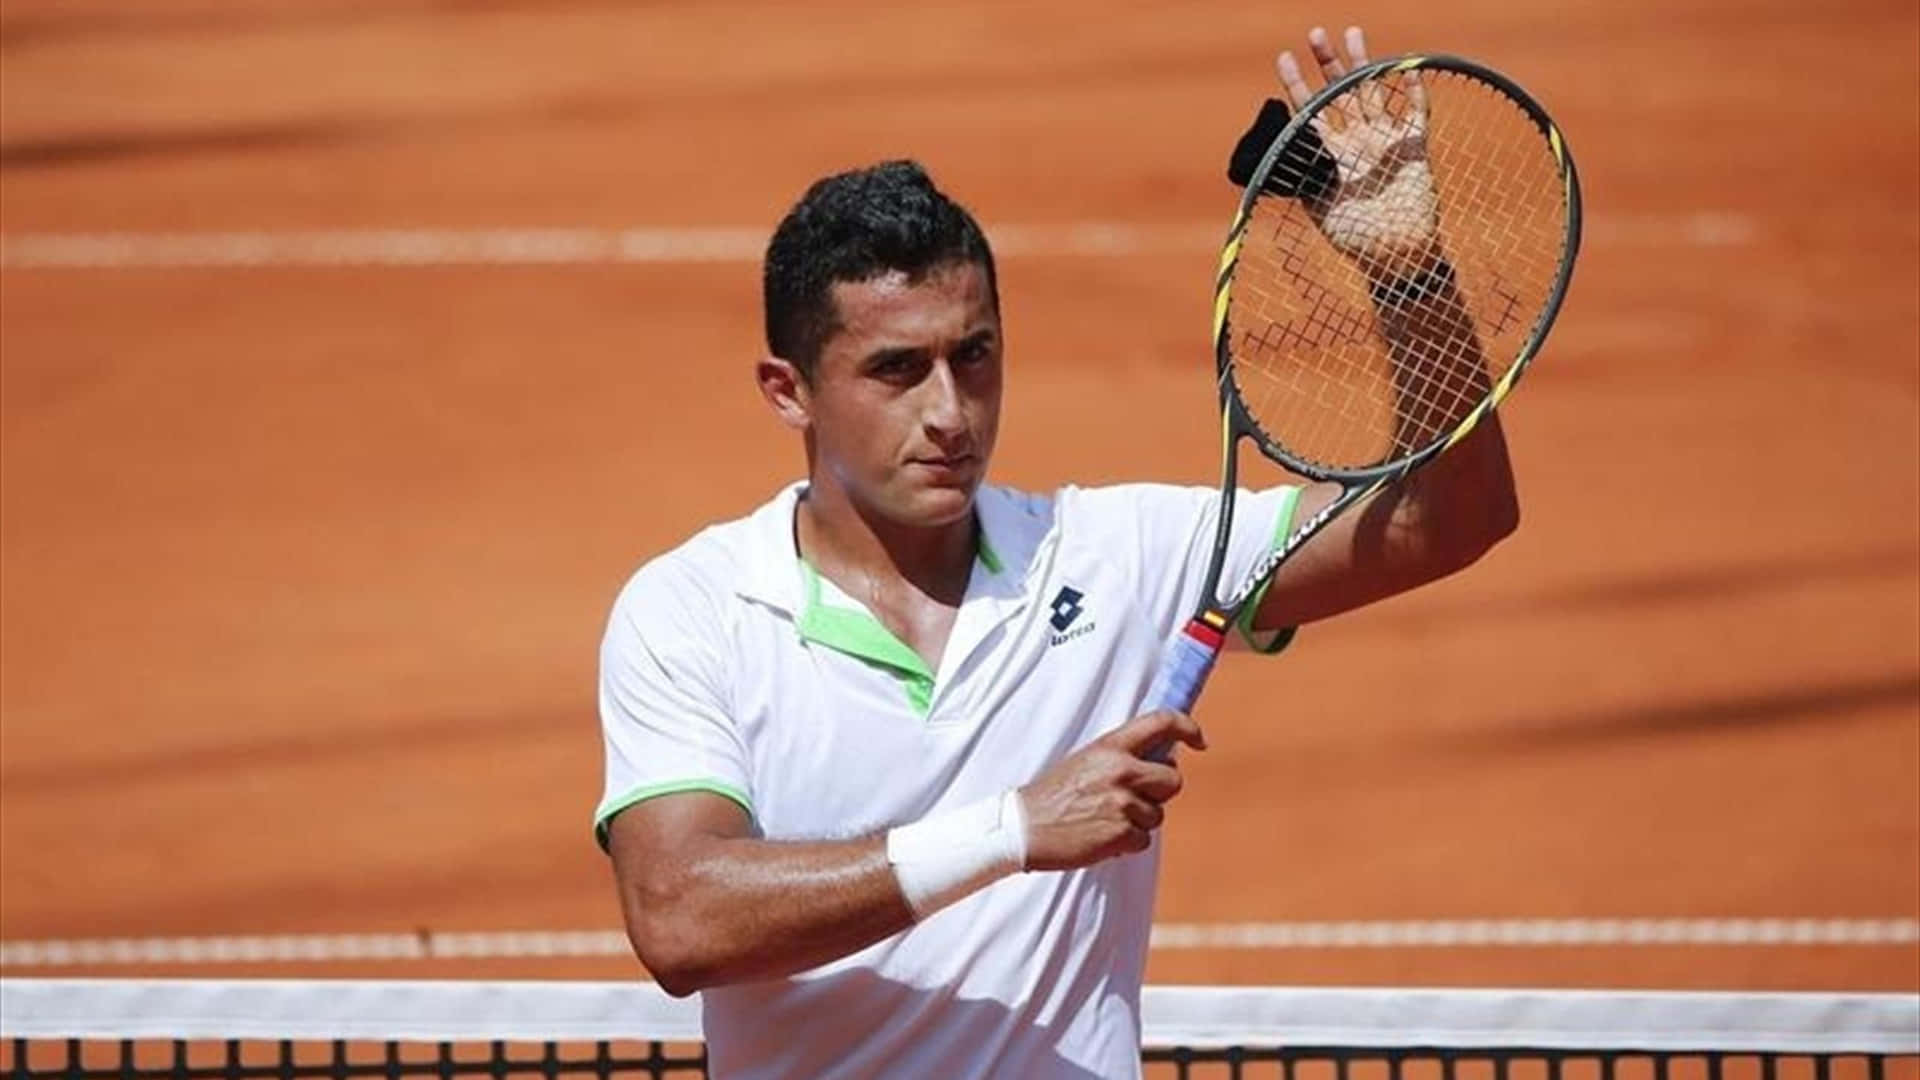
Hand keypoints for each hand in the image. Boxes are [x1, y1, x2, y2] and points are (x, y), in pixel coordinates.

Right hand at [1017, 710, 1204, 871]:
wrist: (1023, 828)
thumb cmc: (1054, 795)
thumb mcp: (1086, 762)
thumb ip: (1122, 758)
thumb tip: (1160, 763)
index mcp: (1110, 747)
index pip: (1161, 723)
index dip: (1188, 728)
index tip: (1198, 740)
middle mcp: (1121, 770)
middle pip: (1173, 779)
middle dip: (1159, 792)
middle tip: (1133, 799)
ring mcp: (1123, 802)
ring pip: (1158, 815)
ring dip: (1137, 821)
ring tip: (1103, 820)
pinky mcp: (1121, 833)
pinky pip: (1143, 840)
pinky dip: (1126, 844)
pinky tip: (1100, 837)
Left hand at [1277, 26, 1438, 275]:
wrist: (1395, 257)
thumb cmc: (1355, 238)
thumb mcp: (1319, 205)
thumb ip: (1305, 177)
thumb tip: (1281, 153)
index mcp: (1329, 156)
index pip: (1308, 111)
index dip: (1295, 85)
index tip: (1284, 57)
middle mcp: (1355, 143)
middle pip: (1338, 93)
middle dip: (1327, 63)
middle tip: (1315, 33)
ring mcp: (1384, 143)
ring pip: (1373, 92)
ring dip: (1363, 63)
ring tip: (1351, 32)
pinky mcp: (1414, 148)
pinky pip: (1415, 113)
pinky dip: (1413, 92)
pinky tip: (1407, 67)